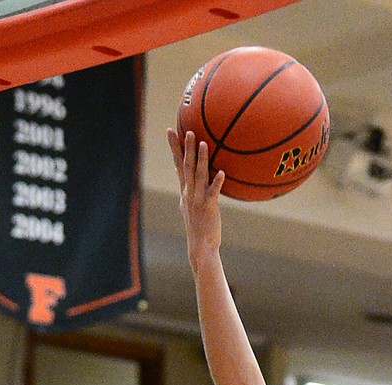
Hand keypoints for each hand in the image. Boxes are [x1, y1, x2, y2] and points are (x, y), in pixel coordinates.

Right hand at [167, 128, 224, 264]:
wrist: (200, 247)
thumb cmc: (198, 227)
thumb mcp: (189, 206)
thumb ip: (189, 190)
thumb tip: (186, 177)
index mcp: (184, 190)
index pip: (178, 164)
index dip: (174, 147)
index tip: (170, 130)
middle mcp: (189, 192)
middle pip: (187, 166)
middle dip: (187, 147)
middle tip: (188, 130)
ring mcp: (197, 199)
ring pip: (199, 175)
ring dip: (201, 159)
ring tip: (204, 143)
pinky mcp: (208, 208)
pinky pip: (213, 192)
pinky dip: (217, 182)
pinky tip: (221, 172)